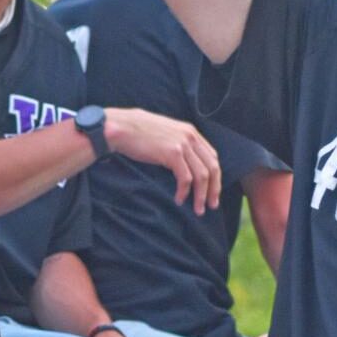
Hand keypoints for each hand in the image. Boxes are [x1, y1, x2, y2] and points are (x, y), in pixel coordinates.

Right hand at [104, 108, 221, 213]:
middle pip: (212, 167)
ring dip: (201, 195)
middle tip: (212, 205)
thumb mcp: (165, 133)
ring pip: (202, 175)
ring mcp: (182, 144)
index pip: (212, 156)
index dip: (215, 176)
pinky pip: (185, 178)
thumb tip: (185, 163)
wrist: (122, 127)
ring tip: (198, 209)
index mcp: (190, 131)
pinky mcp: (172, 153)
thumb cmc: (138, 132)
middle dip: (214, 189)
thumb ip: (178, 143)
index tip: (213, 191)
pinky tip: (179, 200)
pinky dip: (185, 192)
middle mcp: (190, 136)